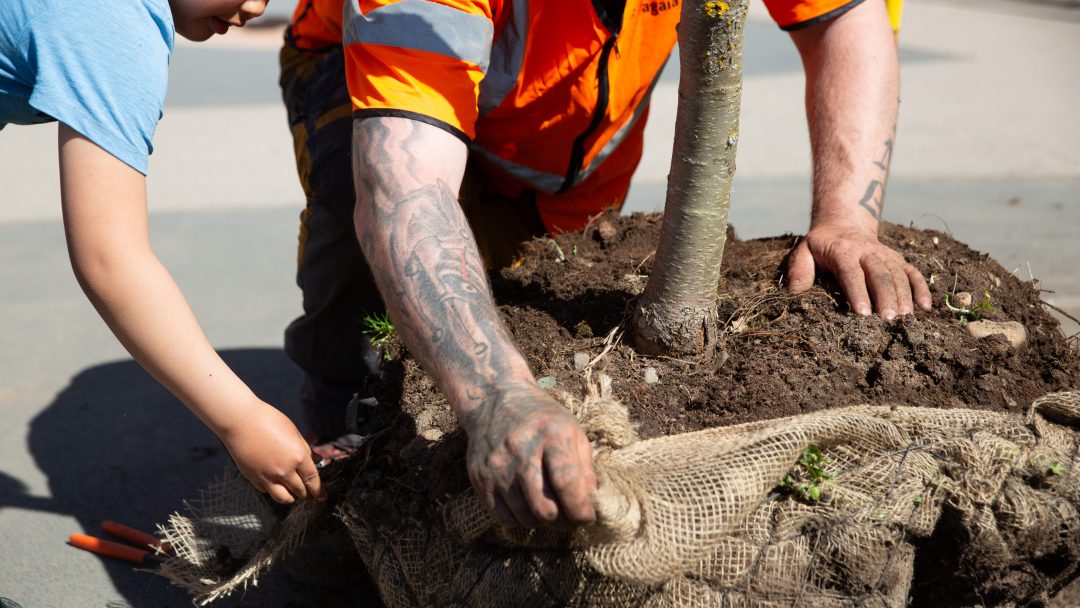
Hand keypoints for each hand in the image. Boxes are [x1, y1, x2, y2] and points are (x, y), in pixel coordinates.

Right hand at [219, 401, 325, 503]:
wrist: (240, 421)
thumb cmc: (268, 420)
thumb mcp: (293, 432)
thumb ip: (305, 449)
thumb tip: (314, 461)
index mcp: (298, 457)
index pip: (312, 480)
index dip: (319, 491)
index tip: (322, 496)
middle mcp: (284, 470)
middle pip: (300, 491)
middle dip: (308, 494)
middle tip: (311, 495)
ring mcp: (267, 476)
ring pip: (284, 498)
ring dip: (292, 497)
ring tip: (294, 494)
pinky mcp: (253, 478)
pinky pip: (267, 491)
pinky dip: (273, 490)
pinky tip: (276, 484)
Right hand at [464, 385, 596, 528]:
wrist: (495, 400)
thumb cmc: (542, 419)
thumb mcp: (572, 431)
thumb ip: (585, 468)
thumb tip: (590, 505)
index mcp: (552, 435)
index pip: (567, 484)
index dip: (581, 510)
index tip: (587, 517)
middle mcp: (522, 450)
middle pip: (545, 508)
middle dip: (563, 523)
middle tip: (569, 520)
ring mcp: (497, 466)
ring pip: (525, 517)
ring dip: (542, 523)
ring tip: (551, 513)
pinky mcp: (480, 478)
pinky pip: (502, 517)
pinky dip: (519, 520)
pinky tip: (528, 509)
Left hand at [787, 222, 930, 319]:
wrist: (844, 223)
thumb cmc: (821, 245)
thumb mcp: (804, 250)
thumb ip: (799, 269)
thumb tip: (795, 292)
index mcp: (843, 251)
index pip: (851, 273)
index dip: (858, 293)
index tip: (863, 314)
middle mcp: (868, 251)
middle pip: (880, 274)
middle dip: (886, 297)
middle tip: (889, 320)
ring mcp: (886, 255)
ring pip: (898, 274)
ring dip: (904, 296)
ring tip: (906, 319)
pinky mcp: (898, 259)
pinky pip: (912, 273)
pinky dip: (921, 288)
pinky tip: (925, 307)